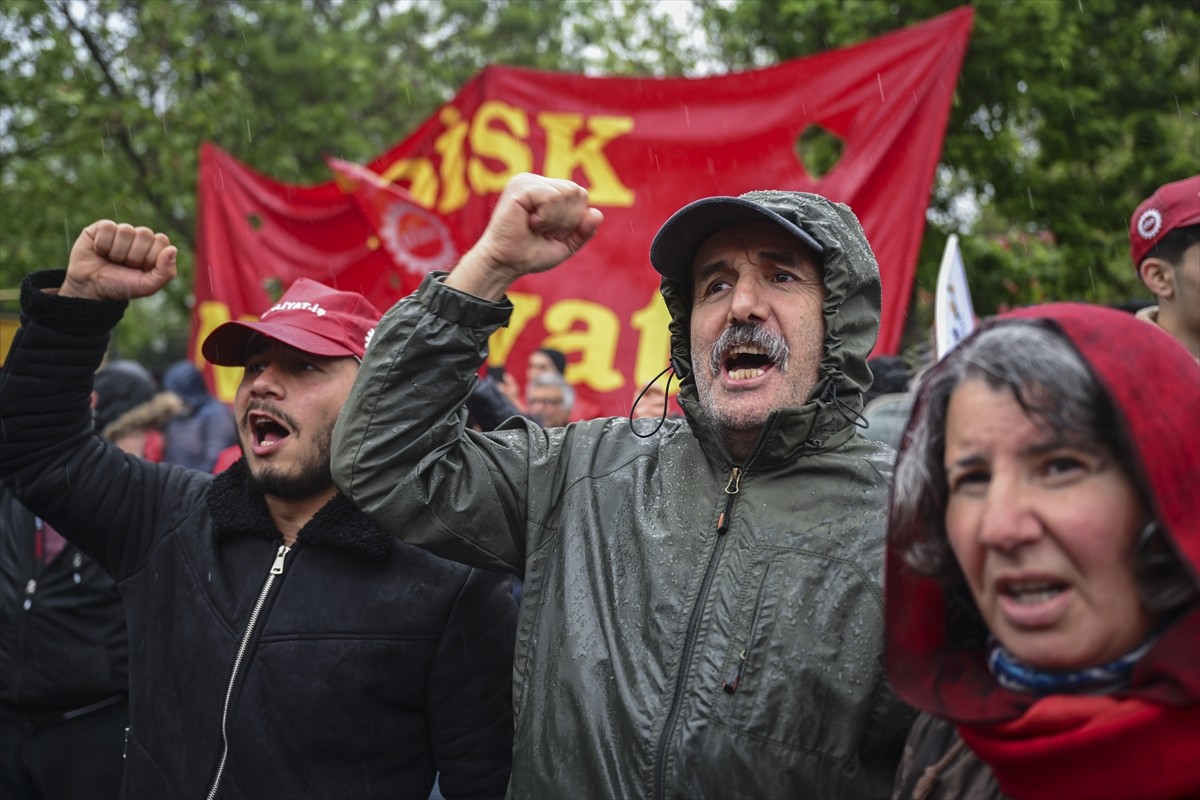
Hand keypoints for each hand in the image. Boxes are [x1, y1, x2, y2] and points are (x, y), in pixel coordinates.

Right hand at [59, 220, 176, 300]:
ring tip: (112, 260)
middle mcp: (139, 238)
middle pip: (145, 233)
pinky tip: (100, 252)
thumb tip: (173, 249)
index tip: (140, 269)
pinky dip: (102, 244)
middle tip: (125, 265)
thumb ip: (166, 272)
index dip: (150, 257)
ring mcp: (121, 231)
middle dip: (134, 255)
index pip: (161, 240)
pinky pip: (107, 227)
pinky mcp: (101, 228)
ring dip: (117, 252)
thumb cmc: (121, 286)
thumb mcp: (147, 286)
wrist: (91, 288)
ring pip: (126, 230)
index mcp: (154, 249)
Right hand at [447, 174, 602, 299]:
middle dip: (566, 220)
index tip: (551, 233)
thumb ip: (584, 230)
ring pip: (565, 193)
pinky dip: (546, 217)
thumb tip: (597, 214)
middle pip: (577, 192)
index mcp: (546, 190)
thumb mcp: (566, 244)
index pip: (580, 195)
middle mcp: (536, 181)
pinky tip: (529, 223)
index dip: (574, 219)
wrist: (505, 264)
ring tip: (534, 227)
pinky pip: (551, 197)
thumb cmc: (530, 254)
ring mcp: (527, 181)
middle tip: (542, 231)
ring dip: (555, 220)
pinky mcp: (520, 187)